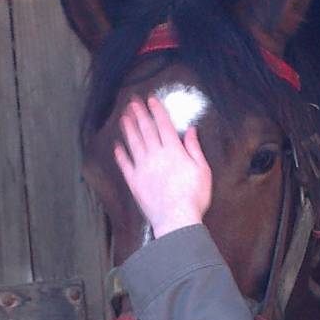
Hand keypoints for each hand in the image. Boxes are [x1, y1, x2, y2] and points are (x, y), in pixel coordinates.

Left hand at [114, 96, 212, 236]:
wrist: (176, 219)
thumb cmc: (194, 196)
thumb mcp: (203, 170)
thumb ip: (194, 148)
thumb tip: (191, 130)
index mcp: (174, 151)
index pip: (163, 125)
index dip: (156, 111)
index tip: (150, 100)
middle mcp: (156, 155)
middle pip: (146, 130)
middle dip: (139, 114)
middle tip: (132, 102)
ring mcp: (143, 168)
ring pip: (133, 143)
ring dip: (128, 128)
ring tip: (123, 117)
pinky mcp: (134, 182)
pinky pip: (125, 164)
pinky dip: (120, 154)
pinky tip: (117, 146)